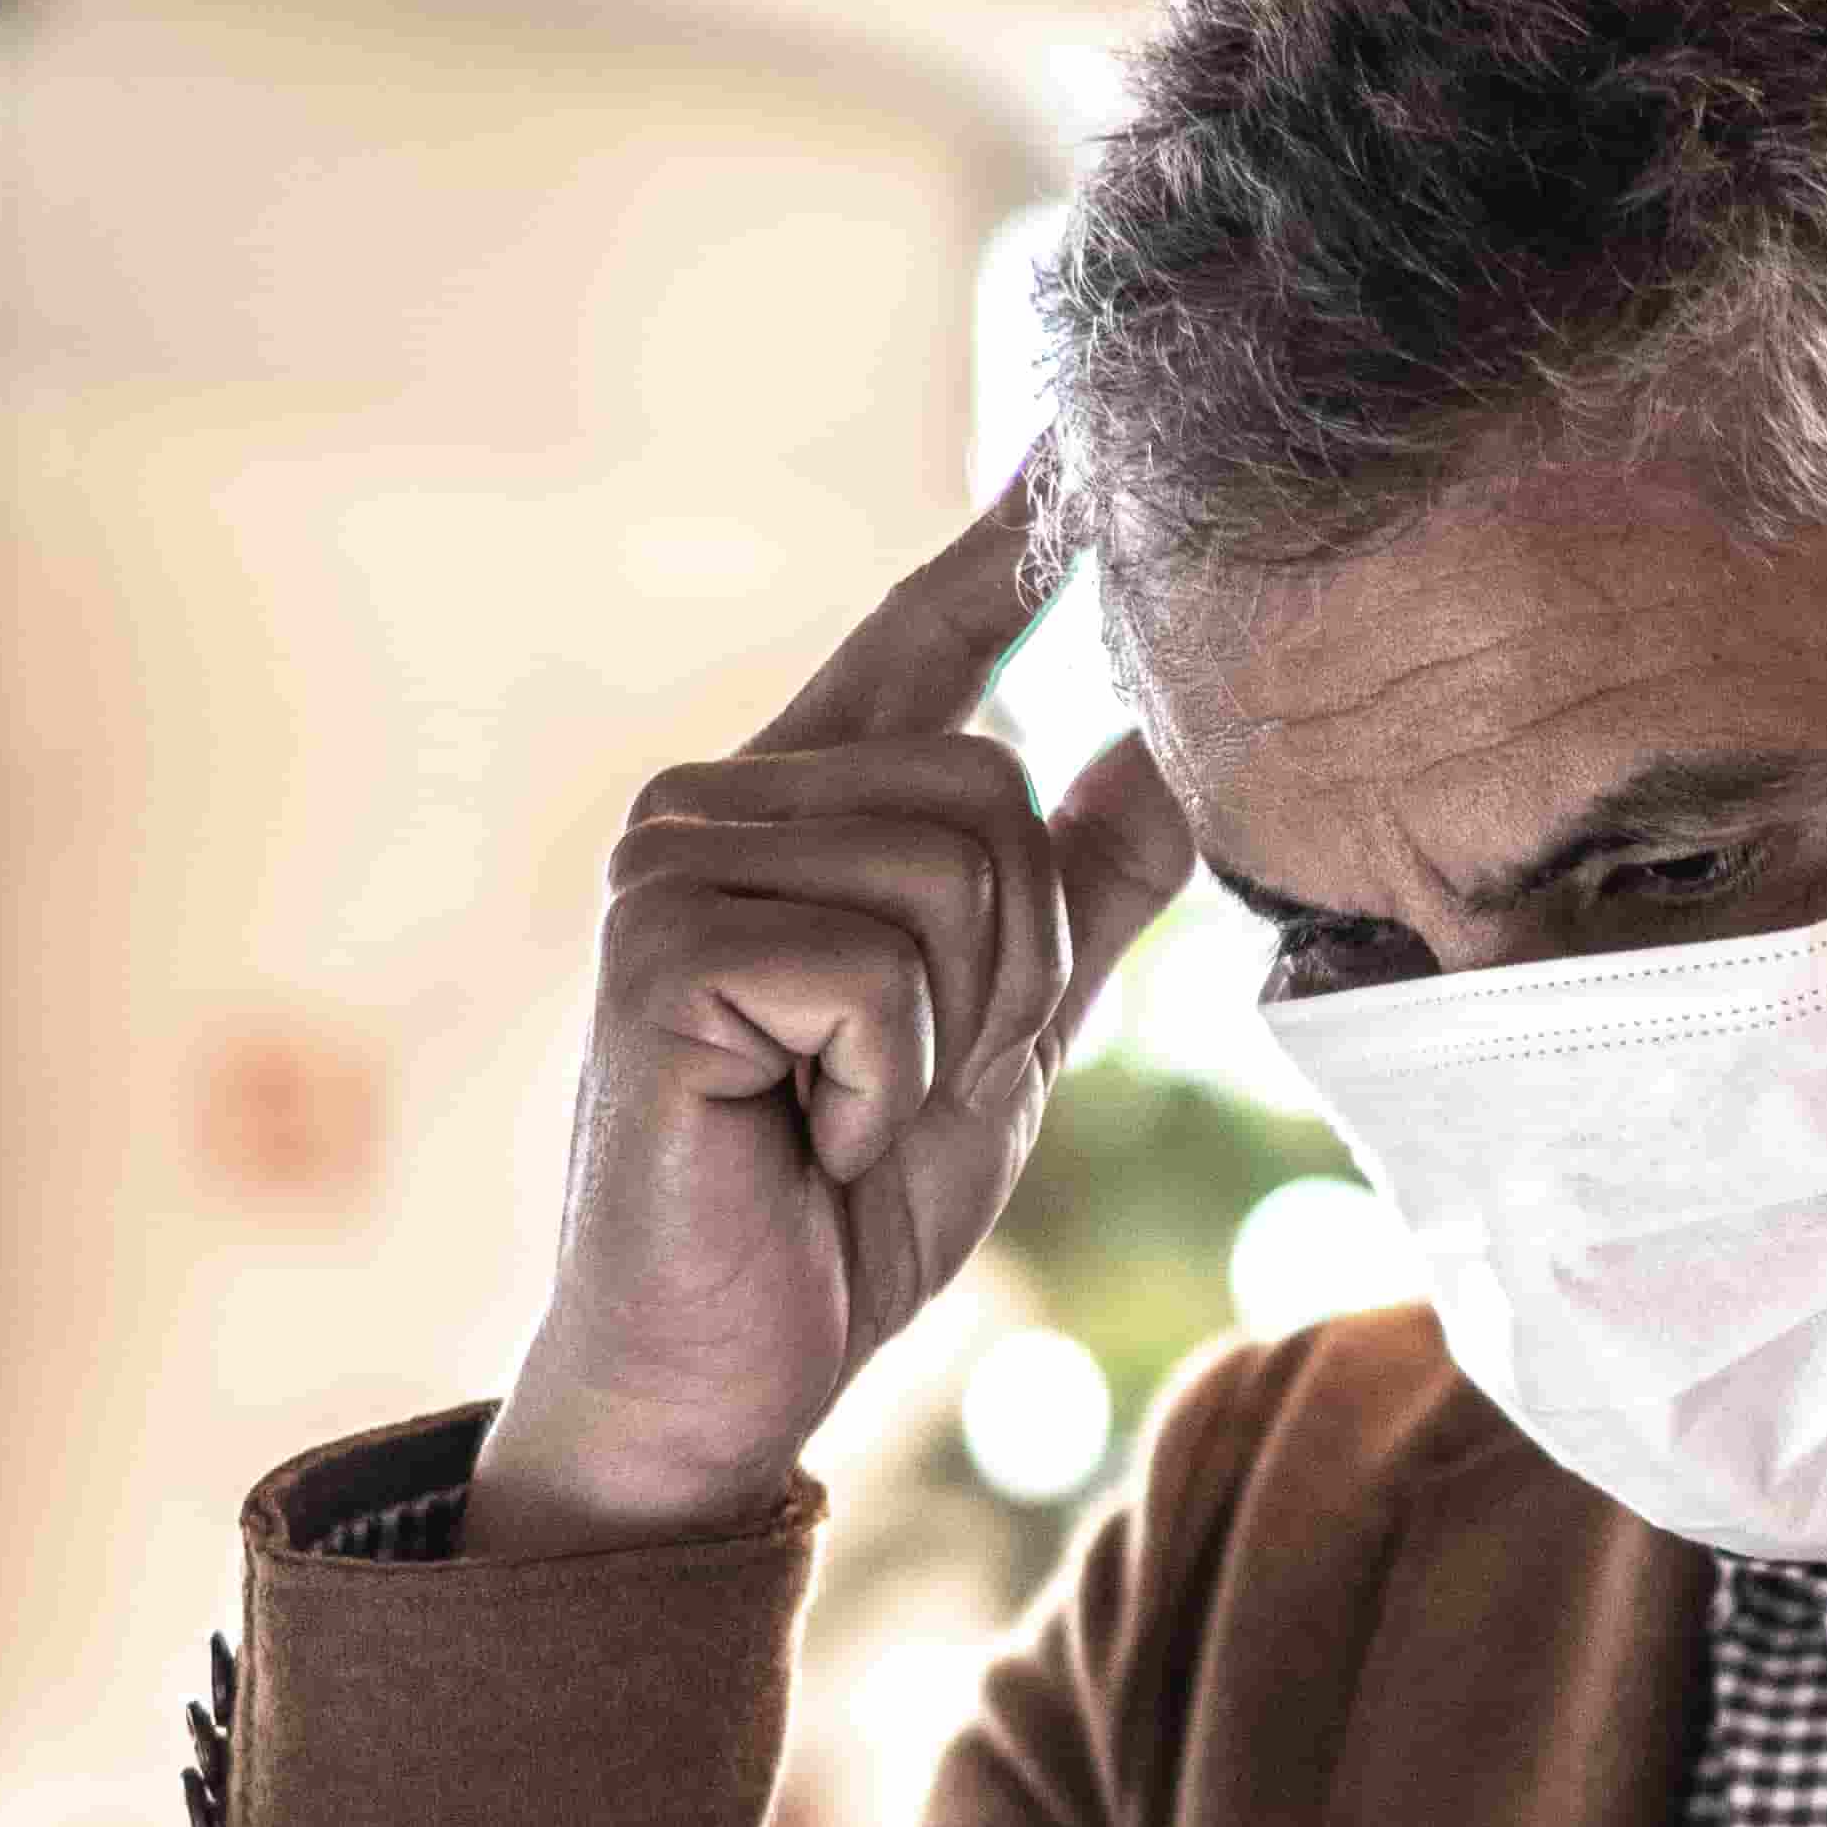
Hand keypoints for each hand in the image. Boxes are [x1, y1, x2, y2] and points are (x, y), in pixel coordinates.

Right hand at [468, 473, 1194, 1557]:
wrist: (719, 1377)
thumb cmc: (838, 1216)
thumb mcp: (1003, 1039)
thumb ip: (1078, 899)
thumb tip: (1165, 750)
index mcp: (792, 818)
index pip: (910, 651)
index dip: (995, 554)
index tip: (1071, 449)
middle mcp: (712, 808)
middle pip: (991, 786)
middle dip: (1011, 968)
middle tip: (904, 1085)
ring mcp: (668, 868)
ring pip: (954, 867)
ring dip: (952, 1034)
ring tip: (847, 1112)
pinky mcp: (660, 951)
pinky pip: (884, 965)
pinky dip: (886, 1085)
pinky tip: (802, 1139)